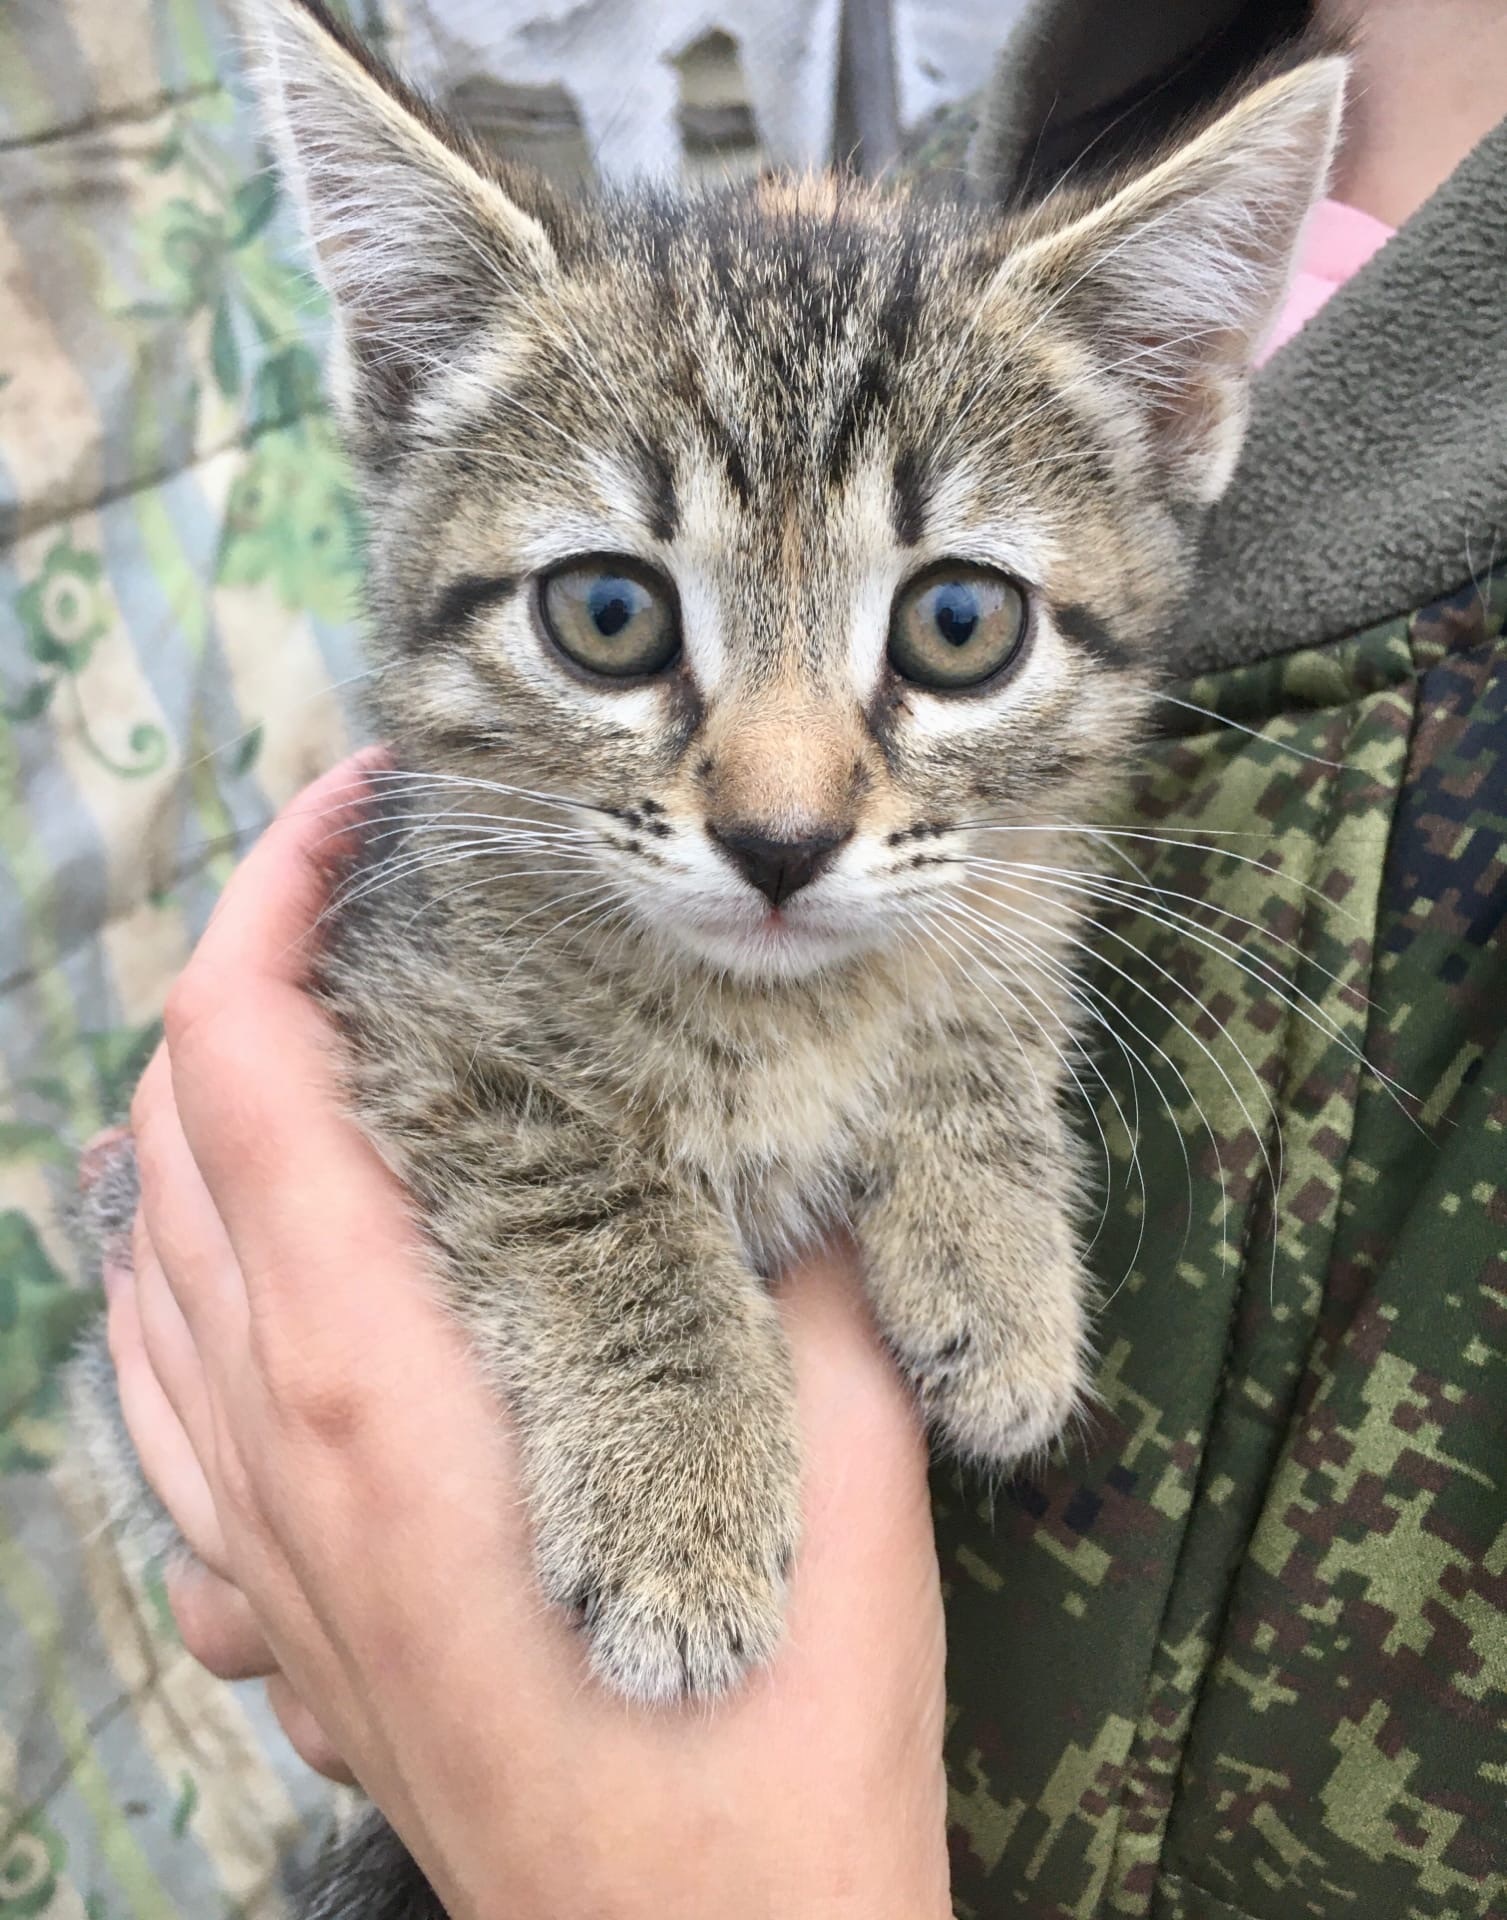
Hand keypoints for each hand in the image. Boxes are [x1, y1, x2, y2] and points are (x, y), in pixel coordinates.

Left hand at [101, 756, 951, 1919]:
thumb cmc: (772, 1741)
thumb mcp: (831, 1461)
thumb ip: (804, 1268)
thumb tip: (795, 1140)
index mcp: (376, 1376)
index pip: (244, 1068)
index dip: (278, 900)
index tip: (361, 811)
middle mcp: (266, 1448)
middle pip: (162, 1145)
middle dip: (242, 981)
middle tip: (369, 907)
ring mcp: (248, 1545)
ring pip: (138, 1272)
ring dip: (207, 1126)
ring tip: (331, 1052)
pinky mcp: (269, 1620)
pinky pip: (162, 1404)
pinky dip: (188, 1284)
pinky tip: (277, 1275)